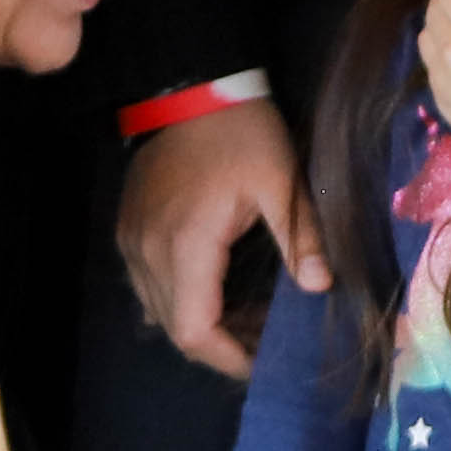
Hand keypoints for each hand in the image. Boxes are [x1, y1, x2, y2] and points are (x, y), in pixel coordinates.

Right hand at [119, 98, 317, 381]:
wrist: (190, 87)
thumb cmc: (241, 132)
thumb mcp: (282, 181)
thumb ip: (300, 237)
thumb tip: (321, 287)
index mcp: (186, 245)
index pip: (194, 330)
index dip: (227, 358)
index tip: (264, 363)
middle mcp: (147, 252)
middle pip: (176, 328)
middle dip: (222, 344)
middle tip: (267, 341)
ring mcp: (132, 242)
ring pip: (159, 310)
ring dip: (201, 324)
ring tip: (249, 320)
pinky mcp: (129, 230)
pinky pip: (149, 285)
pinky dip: (182, 300)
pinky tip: (220, 292)